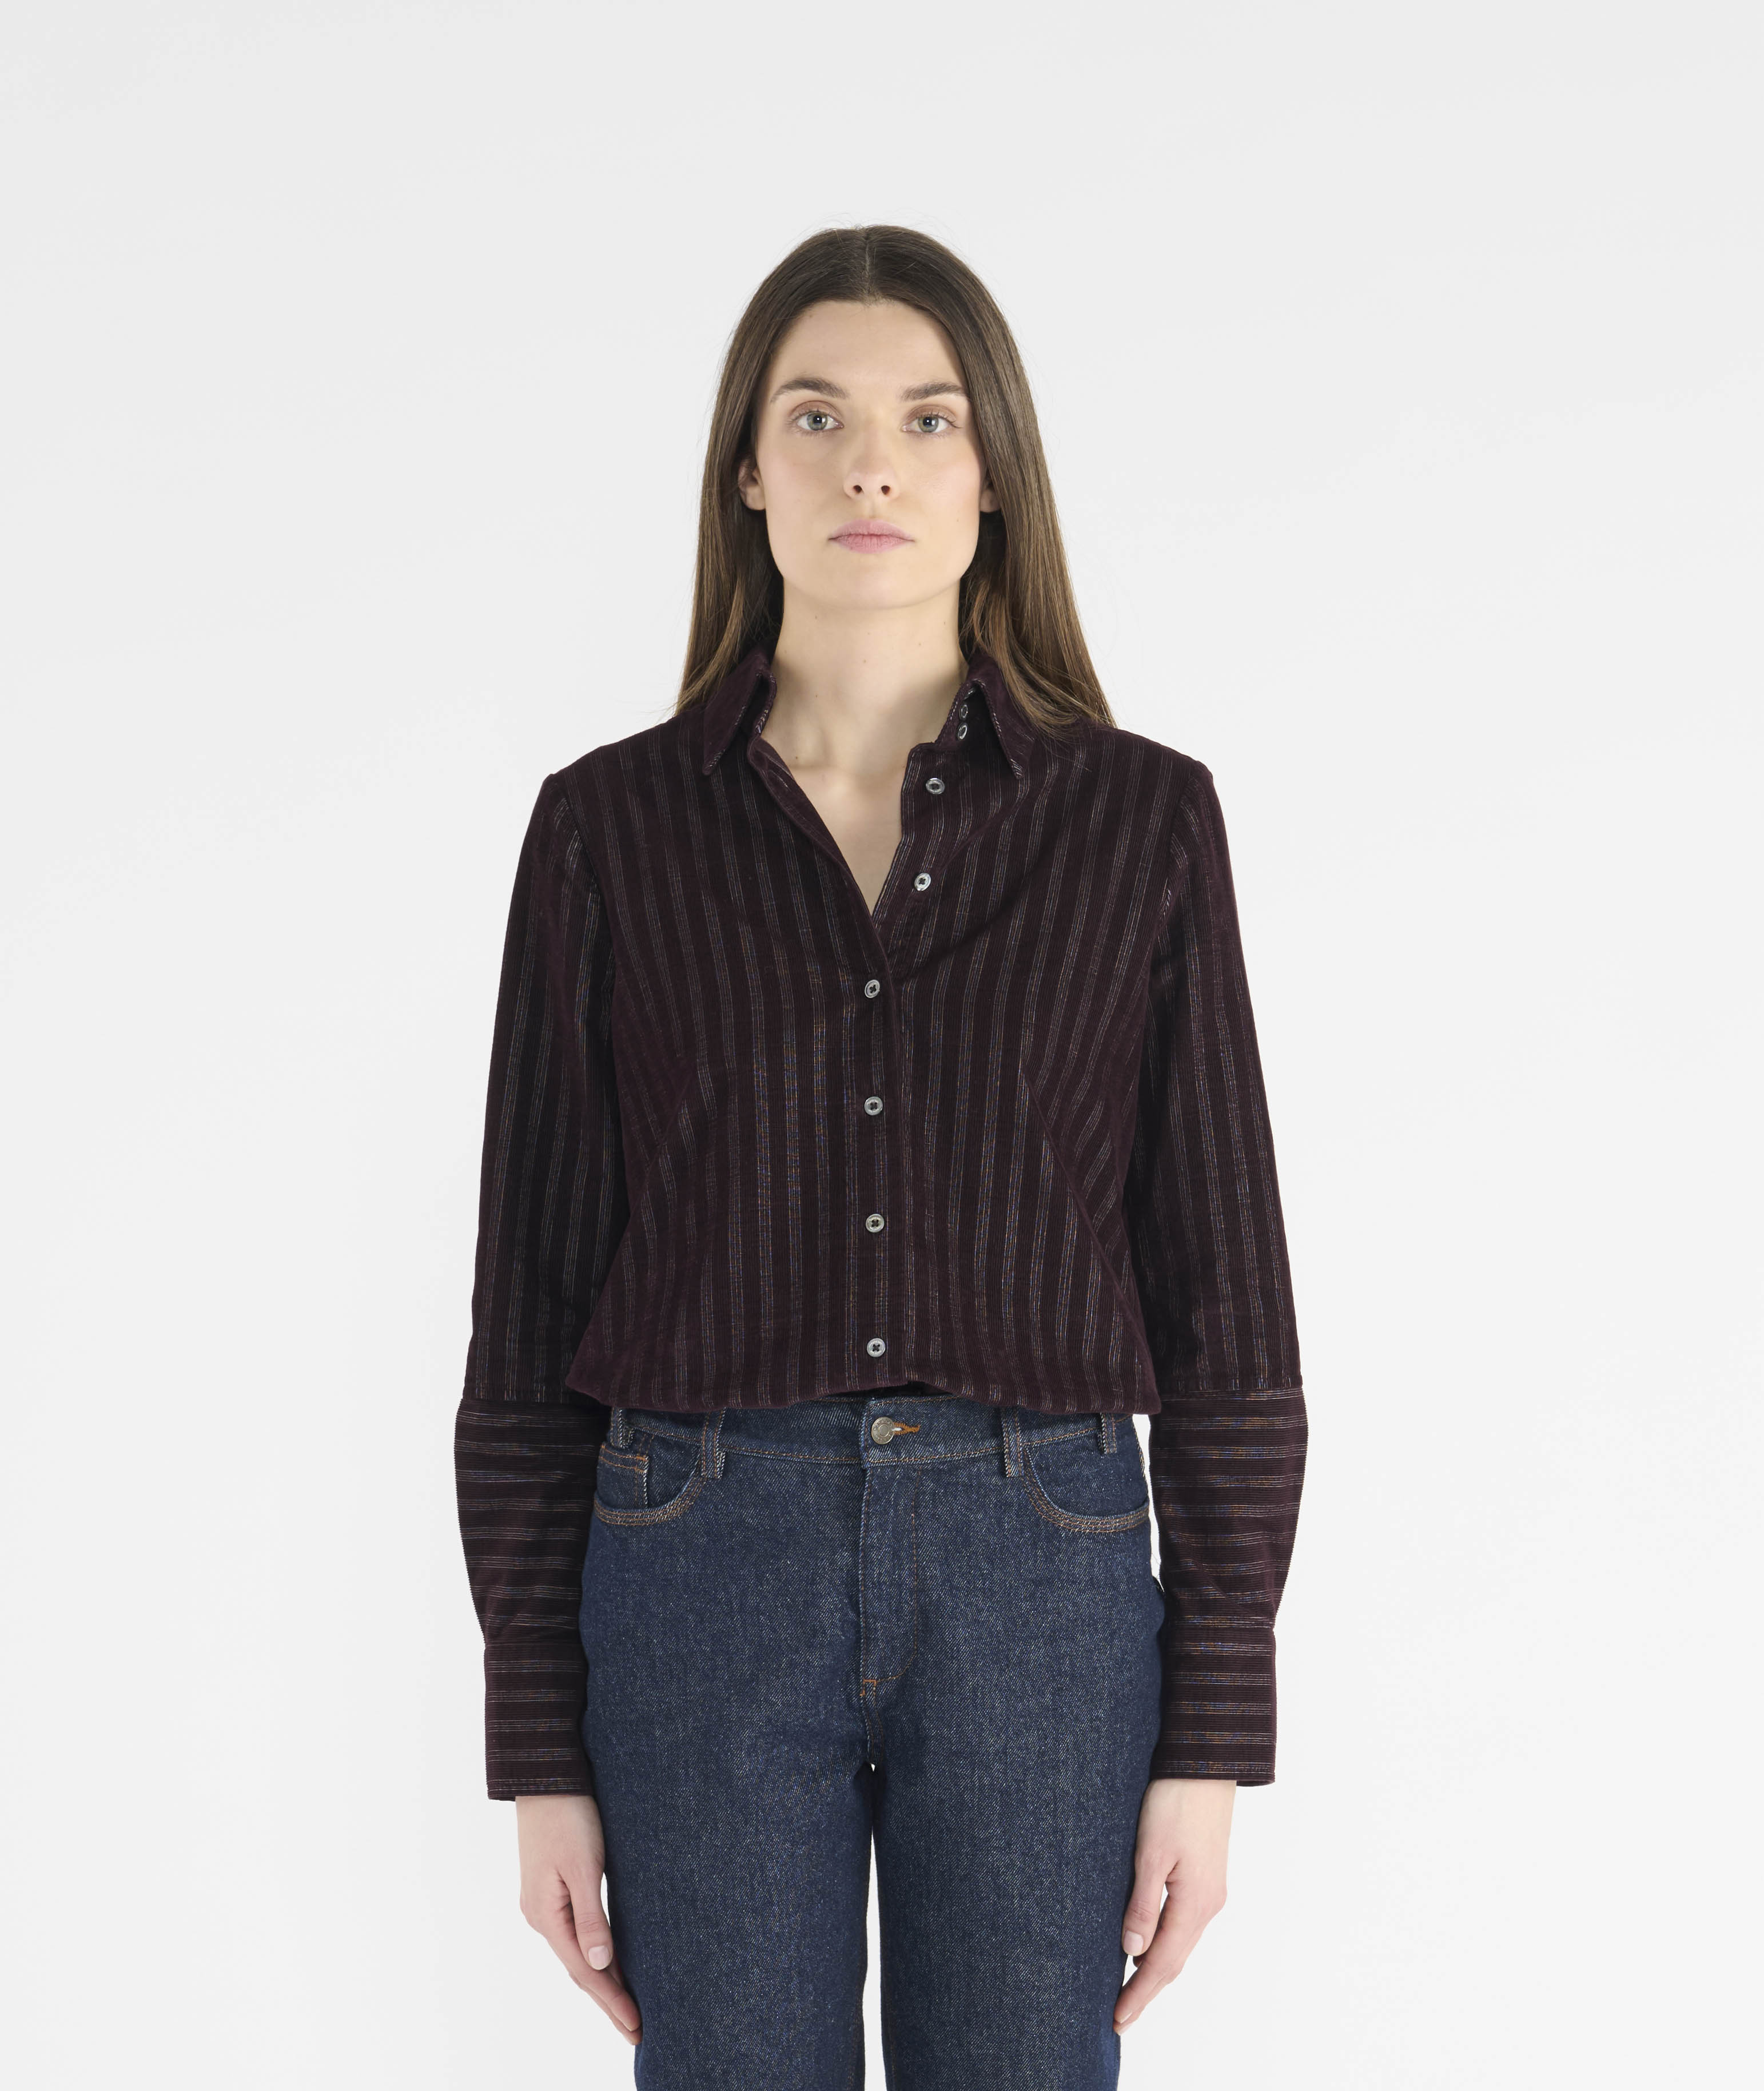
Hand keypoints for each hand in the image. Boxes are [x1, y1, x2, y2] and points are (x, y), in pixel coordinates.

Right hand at [514, 1793, 640, 2045]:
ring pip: (578, 1954)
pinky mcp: (553, 1889)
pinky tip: (611, 1962)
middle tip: (637, 2031)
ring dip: (604, 1981)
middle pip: (580, 1970)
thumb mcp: (583, 1865)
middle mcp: (542, 1916)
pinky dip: (596, 1955)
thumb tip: (602, 1966)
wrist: (545, 1775)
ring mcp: (545, 1904)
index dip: (612, 2000)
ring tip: (628, 2008)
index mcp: (547, 1915)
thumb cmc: (568, 1814)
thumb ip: (591, 1916)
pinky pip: (577, 1934)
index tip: (637, 2026)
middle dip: (609, 2001)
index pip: (585, 1971)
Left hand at [1115, 1776, 1234, 2031]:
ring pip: (1180, 1942)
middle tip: (1119, 2017)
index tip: (1117, 2019)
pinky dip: (1165, 1943)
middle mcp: (1207, 1903)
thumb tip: (1131, 1952)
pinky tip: (1148, 1944)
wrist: (1205, 1763)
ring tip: (1129, 1990)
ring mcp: (1210, 1890)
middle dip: (1146, 1990)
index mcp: (1195, 1903)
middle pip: (1174, 1960)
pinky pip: (1184, 1922)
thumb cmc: (1175, 1801)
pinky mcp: (1205, 1875)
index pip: (1162, 1964)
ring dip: (1156, 1968)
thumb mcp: (1151, 1852)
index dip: (1139, 1994)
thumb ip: (1142, 1905)